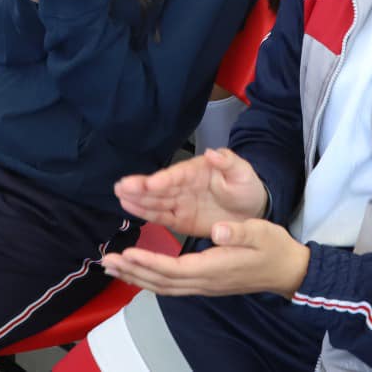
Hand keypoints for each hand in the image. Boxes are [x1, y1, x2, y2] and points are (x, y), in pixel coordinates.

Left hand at [102, 217, 309, 297]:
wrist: (287, 270)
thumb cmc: (273, 247)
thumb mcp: (260, 232)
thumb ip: (239, 231)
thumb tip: (219, 230)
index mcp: (215, 268)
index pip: (175, 269)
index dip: (150, 263)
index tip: (129, 253)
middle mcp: (205, 281)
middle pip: (162, 282)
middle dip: (134, 272)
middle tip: (107, 261)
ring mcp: (204, 285)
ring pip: (164, 287)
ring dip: (137, 278)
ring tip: (113, 268)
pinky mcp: (204, 283)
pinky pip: (171, 286)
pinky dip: (150, 280)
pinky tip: (138, 273)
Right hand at [114, 148, 268, 238]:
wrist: (251, 210)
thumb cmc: (246, 187)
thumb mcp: (242, 173)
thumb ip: (228, 162)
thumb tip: (214, 152)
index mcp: (197, 171)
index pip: (177, 175)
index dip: (164, 179)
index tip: (150, 183)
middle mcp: (184, 185)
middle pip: (160, 187)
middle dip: (141, 187)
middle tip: (121, 186)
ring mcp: (180, 202)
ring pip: (155, 201)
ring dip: (137, 199)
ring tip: (119, 194)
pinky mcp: (180, 219)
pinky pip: (160, 216)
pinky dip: (145, 213)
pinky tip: (128, 207)